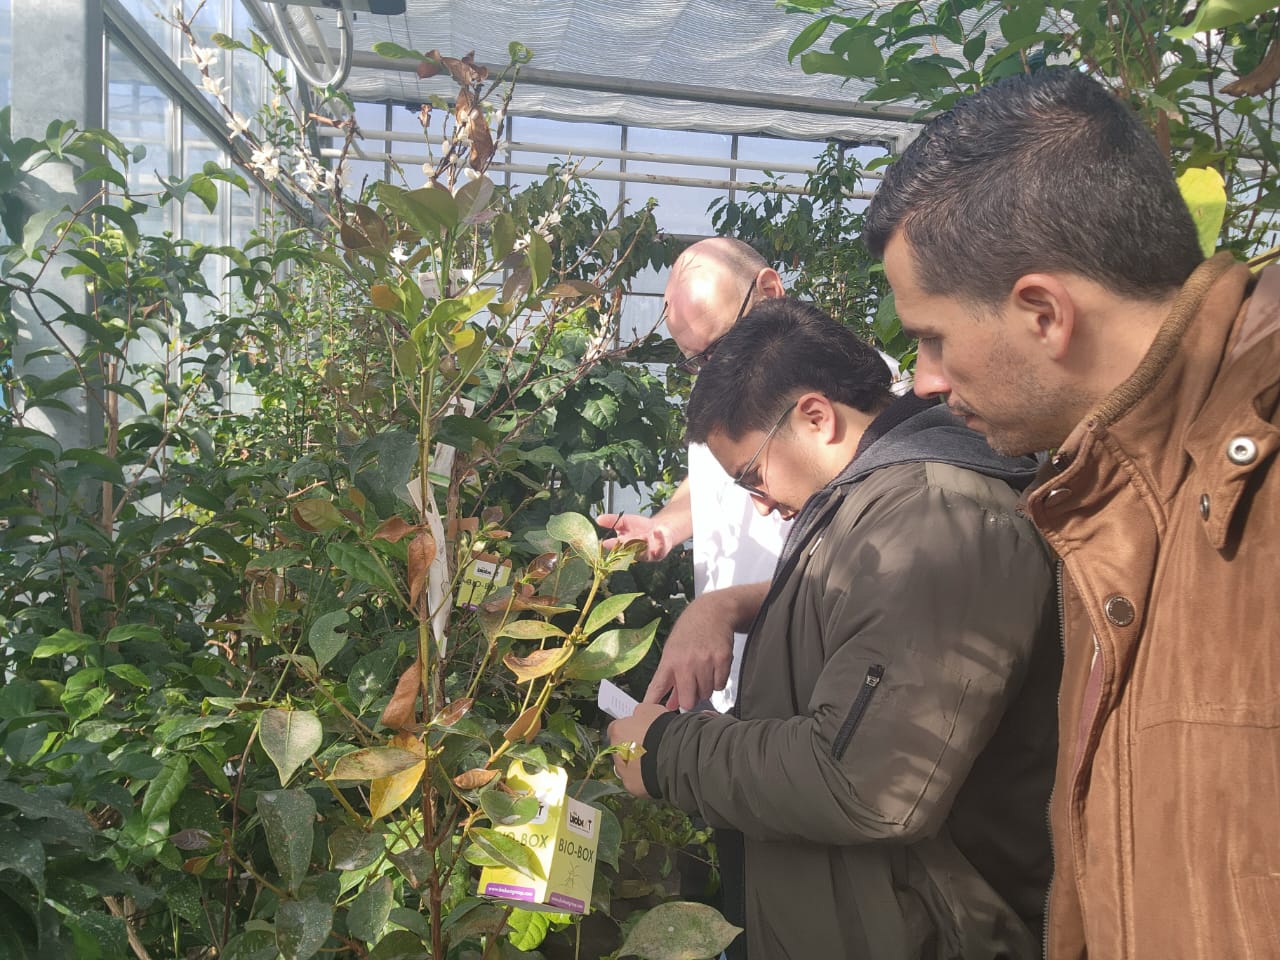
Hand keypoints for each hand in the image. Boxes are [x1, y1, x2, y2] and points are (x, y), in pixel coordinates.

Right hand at [595, 512, 671, 560]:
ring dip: (644, 544)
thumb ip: (612, 521)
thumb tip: (597, 519)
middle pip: (630, 550)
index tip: (605, 542)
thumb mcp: (624, 521)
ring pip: (645, 553)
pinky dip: (660, 540)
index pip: (616, 547)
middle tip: (623, 541)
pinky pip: (661, 549)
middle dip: (627, 546)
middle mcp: (635, 552)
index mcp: (624, 546)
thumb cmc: (640, 527)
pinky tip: (658, 531)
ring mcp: (648, 554)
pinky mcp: (660, 553)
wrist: (660, 528)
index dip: (611, 545)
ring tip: (644, 536)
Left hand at [608, 702, 668, 797]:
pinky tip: (655, 772)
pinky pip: (636, 781)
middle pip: (620, 748)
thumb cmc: (663, 732)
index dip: (628, 730)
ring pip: (627, 766)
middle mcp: (616, 751)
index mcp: (618, 730)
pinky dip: (643, 778)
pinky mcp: (631, 785)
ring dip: (636, 764)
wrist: (674, 756)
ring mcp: (622, 770)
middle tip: (648, 746)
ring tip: (654, 760)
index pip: (616, 728)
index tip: (636, 731)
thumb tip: (638, 714)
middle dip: (631, 748)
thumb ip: (639, 713)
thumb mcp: (651, 710)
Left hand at [644, 592, 735, 710]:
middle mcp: (686, 663)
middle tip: (692, 687)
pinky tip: (714, 667)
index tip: (647, 717)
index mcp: (670, 661)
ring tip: (703, 671)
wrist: (711, 612)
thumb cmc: (689, 633)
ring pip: (706, 694)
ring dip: (705, 688)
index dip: (652, 705)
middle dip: (690, 699)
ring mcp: (705, 662)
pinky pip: (720, 685)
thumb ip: (670, 680)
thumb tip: (669, 705)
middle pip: (688, 701)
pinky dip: (718, 681)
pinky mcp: (723, 660)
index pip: (658, 688)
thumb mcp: (673, 652)